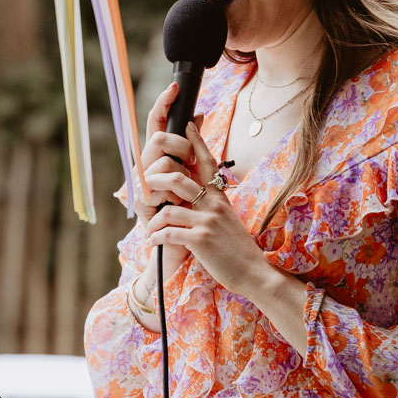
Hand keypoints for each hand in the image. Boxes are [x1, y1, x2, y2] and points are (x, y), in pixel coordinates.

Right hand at [133, 81, 204, 271]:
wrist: (182, 244)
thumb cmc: (189, 208)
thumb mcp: (195, 172)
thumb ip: (194, 144)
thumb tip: (198, 114)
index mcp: (158, 156)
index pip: (157, 123)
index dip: (164, 103)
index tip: (175, 86)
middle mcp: (145, 165)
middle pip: (158, 138)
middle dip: (180, 146)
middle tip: (190, 163)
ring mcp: (139, 182)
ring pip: (162, 161)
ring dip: (180, 173)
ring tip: (185, 191)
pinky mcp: (138, 200)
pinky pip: (157, 183)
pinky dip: (171, 191)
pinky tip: (175, 201)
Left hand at [144, 124, 269, 299]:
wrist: (254, 272)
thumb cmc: (238, 248)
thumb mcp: (229, 219)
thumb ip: (214, 205)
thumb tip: (202, 194)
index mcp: (220, 197)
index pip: (208, 162)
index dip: (196, 142)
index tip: (186, 125)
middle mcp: (214, 204)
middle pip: (178, 178)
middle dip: (155, 181)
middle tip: (143, 190)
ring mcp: (207, 221)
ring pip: (169, 209)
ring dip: (153, 220)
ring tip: (149, 229)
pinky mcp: (201, 240)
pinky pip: (169, 232)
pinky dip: (157, 237)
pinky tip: (154, 242)